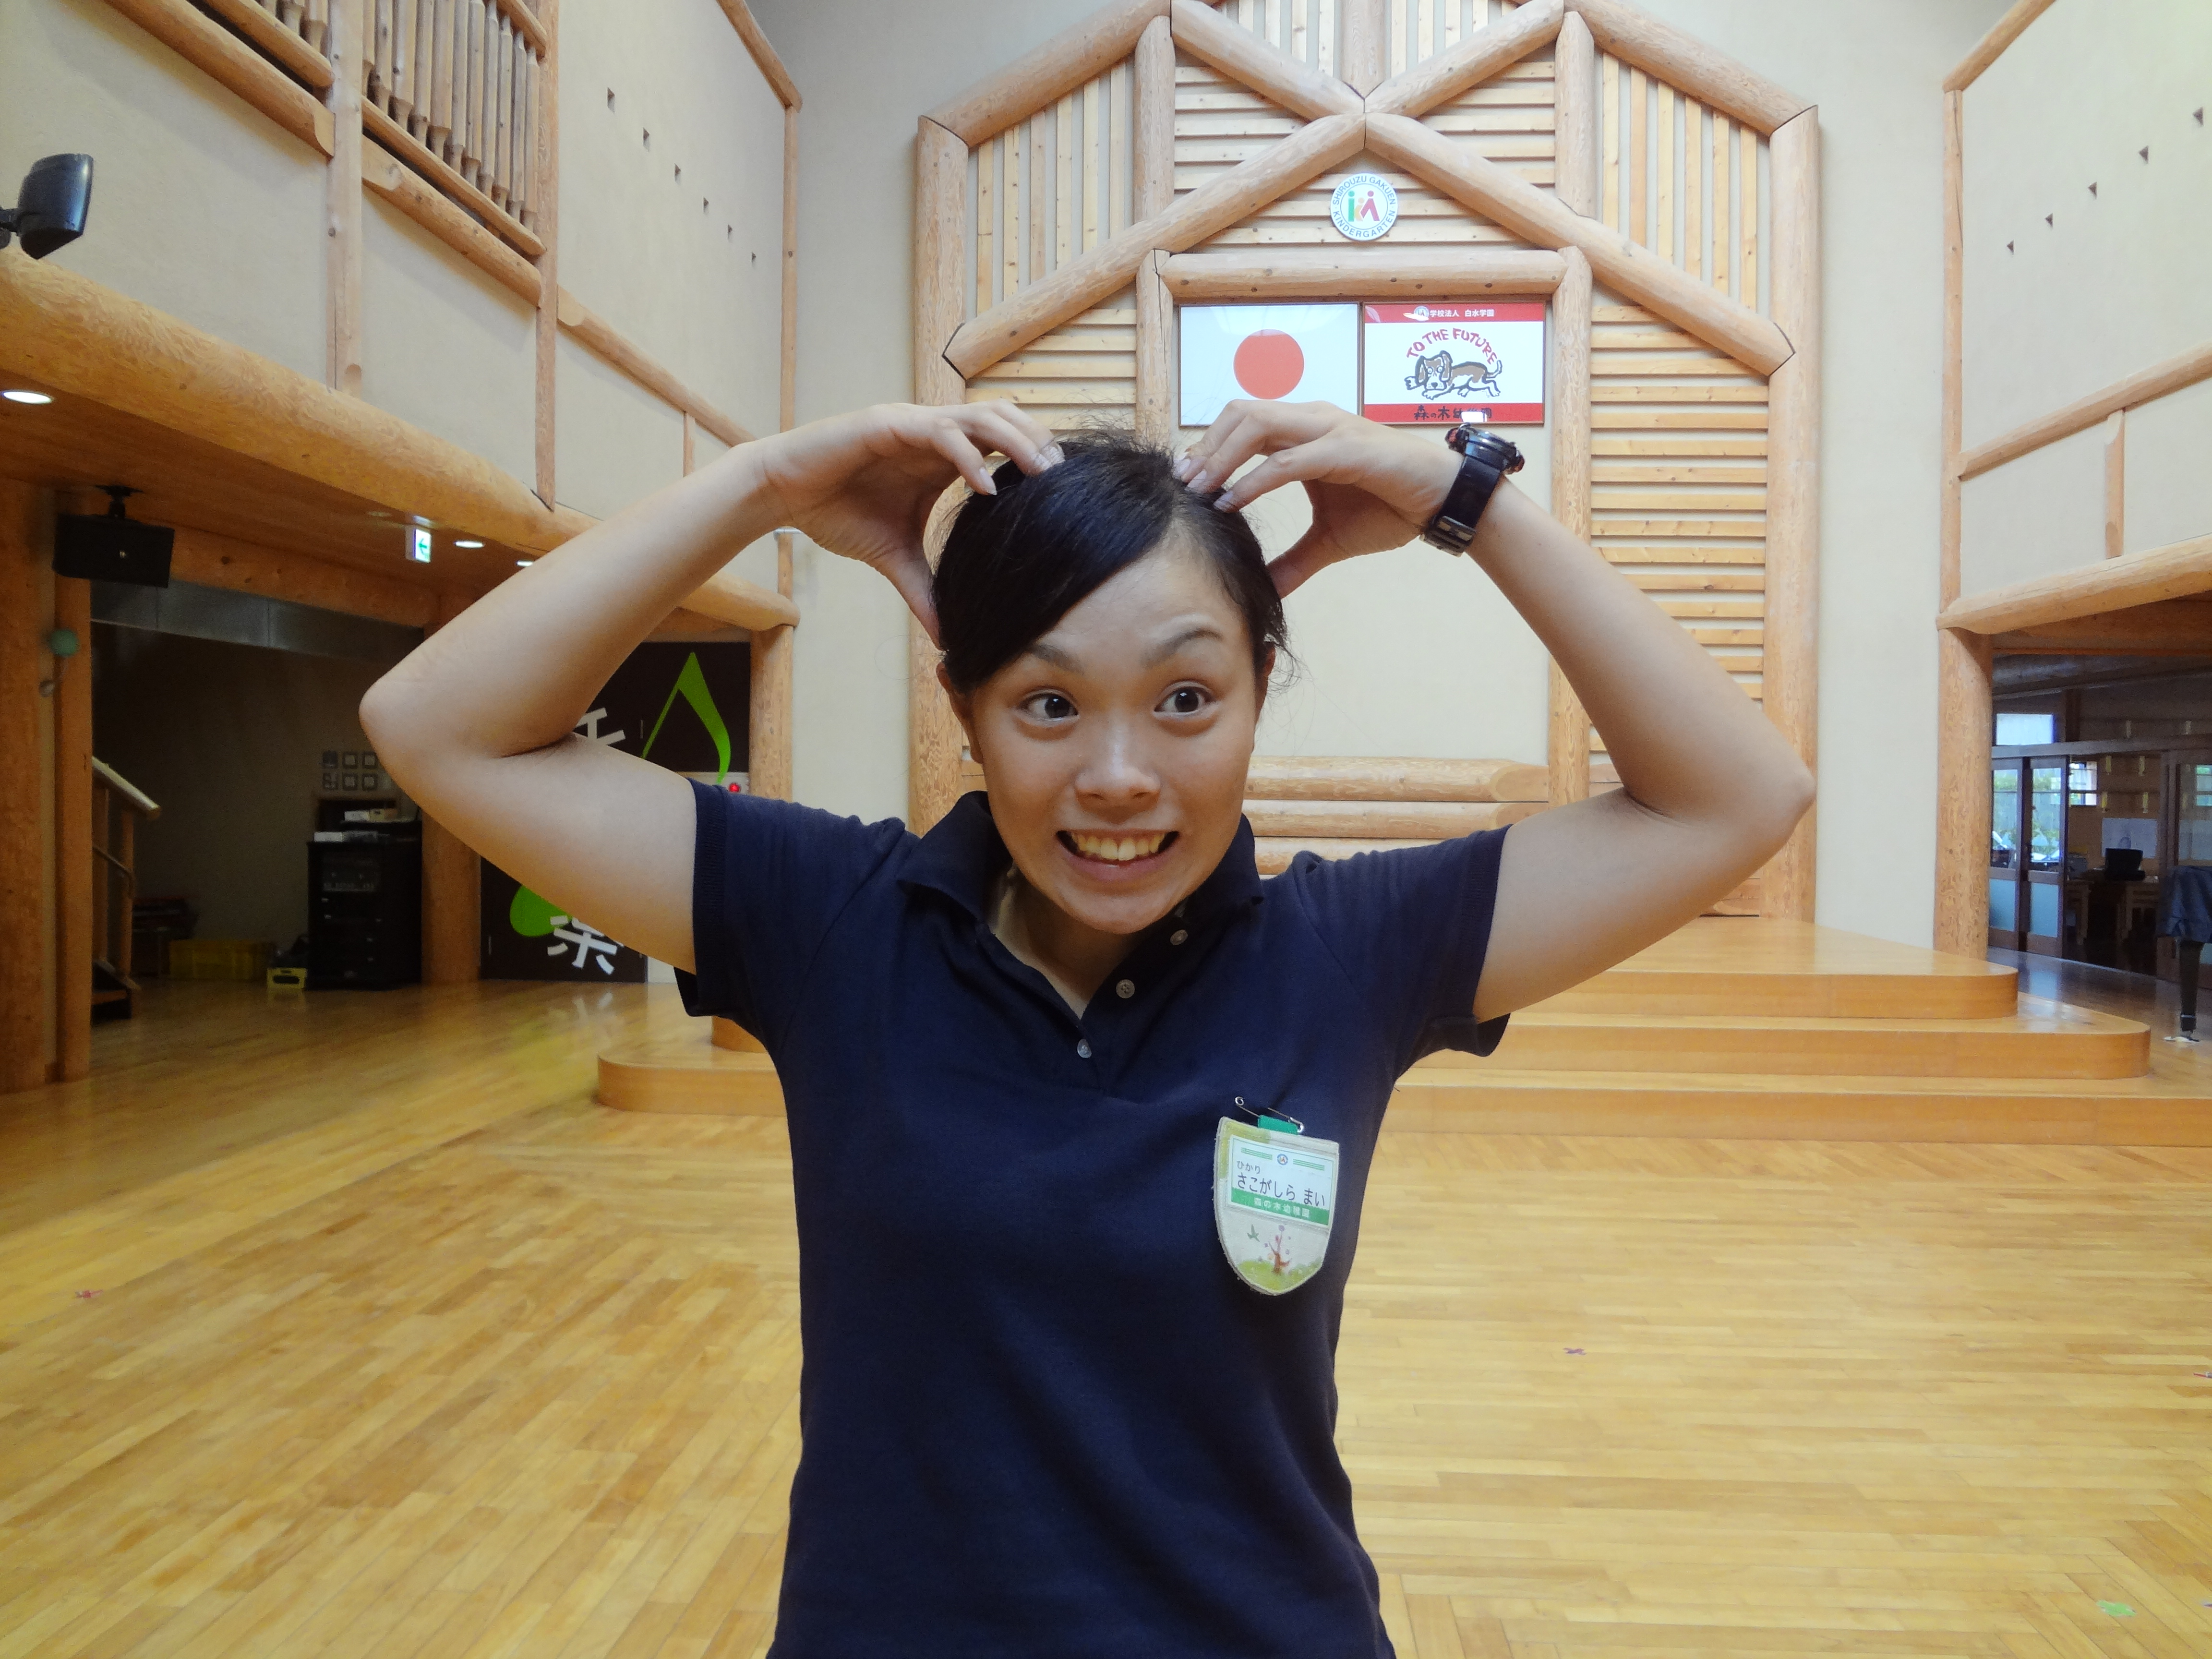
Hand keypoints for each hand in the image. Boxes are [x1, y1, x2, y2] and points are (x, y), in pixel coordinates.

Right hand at [749, 401, 1060, 640]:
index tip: (1064, 494)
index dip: (1034, 460)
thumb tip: (946, 639)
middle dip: (1038, 444)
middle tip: (1066, 481)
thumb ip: (923, 590)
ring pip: (979, 416)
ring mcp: (912, 424)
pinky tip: (988, 486)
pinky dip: (967, 456)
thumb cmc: (837, 513)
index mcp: (942, 455)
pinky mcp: (886, 424)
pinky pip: (938, 432)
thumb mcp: (893, 559)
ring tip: (1042, 472)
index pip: (1002, 444)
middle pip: (1003, 421)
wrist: (784, 494)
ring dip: (1015, 441)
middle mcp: (933, 433)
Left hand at [1175, 401, 1463, 596]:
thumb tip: (1267, 589)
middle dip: (1205, 447)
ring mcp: (1328, 430)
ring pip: (1257, 425)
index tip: (1183, 484)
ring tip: (1198, 491)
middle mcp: (1311, 421)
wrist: (1441, 501)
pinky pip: (1288, 460)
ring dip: (1221, 457)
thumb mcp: (1330, 540)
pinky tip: (1232, 504)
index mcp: (1303, 433)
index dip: (1208, 449)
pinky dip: (1254, 481)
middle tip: (1181, 486)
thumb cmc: (1390, 507)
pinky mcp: (1345, 449)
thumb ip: (1295, 561)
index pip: (1241, 425)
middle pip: (1239, 414)